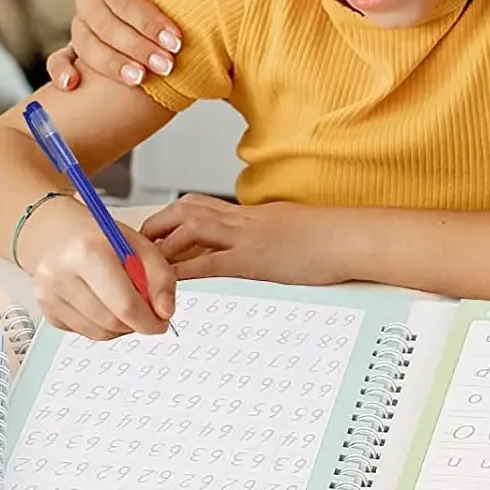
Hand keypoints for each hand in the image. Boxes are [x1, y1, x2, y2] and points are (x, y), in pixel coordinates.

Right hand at [23, 198, 177, 340]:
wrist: (59, 234)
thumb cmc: (100, 238)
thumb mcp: (139, 244)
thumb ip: (160, 277)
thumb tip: (165, 311)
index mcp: (88, 251)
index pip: (124, 304)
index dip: (149, 320)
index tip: (160, 322)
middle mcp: (62, 274)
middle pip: (112, 321)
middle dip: (136, 323)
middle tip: (146, 312)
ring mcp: (49, 294)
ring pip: (99, 332)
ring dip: (120, 327)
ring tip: (123, 303)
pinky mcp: (46, 310)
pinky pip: (84, 333)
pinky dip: (101, 326)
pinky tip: (103, 304)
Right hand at [45, 0, 185, 89]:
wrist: (155, 13)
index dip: (149, 21)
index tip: (175, 42)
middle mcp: (88, 0)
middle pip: (107, 25)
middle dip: (137, 47)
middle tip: (165, 66)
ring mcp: (78, 26)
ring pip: (87, 45)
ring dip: (112, 63)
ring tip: (139, 79)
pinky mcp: (72, 50)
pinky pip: (58, 59)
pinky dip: (61, 70)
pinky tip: (72, 84)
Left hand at [141, 196, 347, 285]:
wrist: (351, 237)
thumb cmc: (330, 238)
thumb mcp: (288, 231)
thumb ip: (264, 234)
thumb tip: (253, 244)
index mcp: (249, 213)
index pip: (200, 206)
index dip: (172, 217)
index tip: (156, 233)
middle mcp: (243, 218)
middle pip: (186, 210)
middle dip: (157, 226)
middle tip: (138, 247)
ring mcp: (247, 236)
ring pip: (191, 229)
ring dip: (163, 247)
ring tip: (145, 265)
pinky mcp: (254, 259)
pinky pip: (210, 262)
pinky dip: (185, 271)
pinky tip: (169, 282)